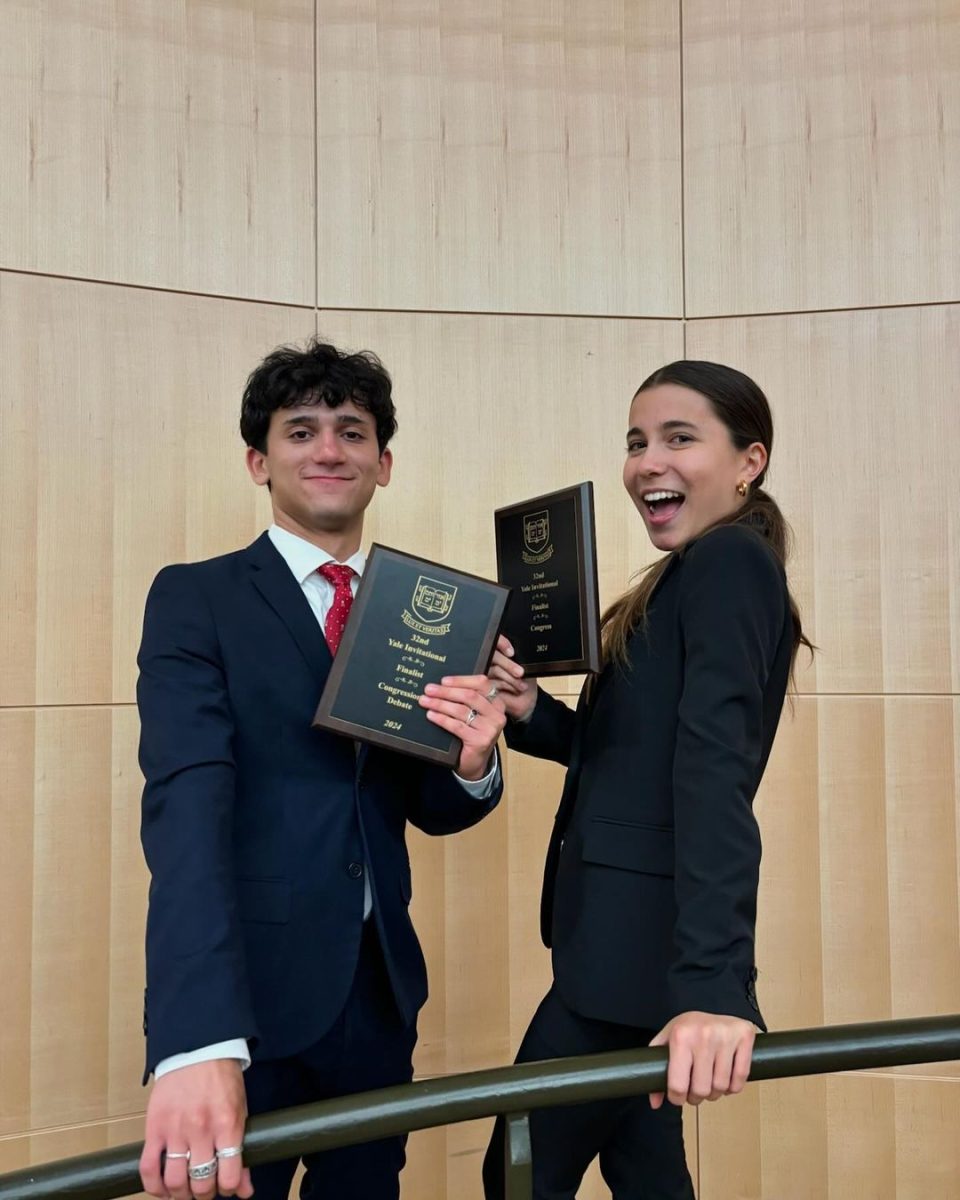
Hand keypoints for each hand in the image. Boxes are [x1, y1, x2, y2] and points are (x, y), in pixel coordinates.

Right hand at [140, 1059, 252, 1199]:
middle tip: (204, 1188)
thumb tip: (245, 1188)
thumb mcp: (240, 1110)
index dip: (229, 1189)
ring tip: (185, 1191)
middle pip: (201, 1183)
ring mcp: (176, 1129)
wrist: (198, 1048)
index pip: (229, 1176)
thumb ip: (241, 1149)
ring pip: (175, 1181)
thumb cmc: (222, 1079)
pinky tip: (162, 1189)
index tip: (226, 1186)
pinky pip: (148, 1167)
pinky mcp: (154, 1127)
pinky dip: (153, 1186)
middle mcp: (202, 1129)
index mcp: (228, 1124)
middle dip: (205, 1194)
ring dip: (181, 1194)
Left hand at [418, 672, 506, 780]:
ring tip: (425, 701)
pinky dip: (442, 719)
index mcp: (496, 703)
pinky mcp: (480, 741)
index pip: (482, 683)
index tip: (443, 680)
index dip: (461, 680)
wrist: (474, 762)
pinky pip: (457, 726)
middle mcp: (497, 714)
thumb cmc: (471, 733)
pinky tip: (431, 715)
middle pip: (470, 696)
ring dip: (440, 704)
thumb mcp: (474, 714)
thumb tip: (441, 685)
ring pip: (461, 710)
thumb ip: (466, 699)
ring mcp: (490, 728)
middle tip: (428, 689)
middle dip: (446, 691)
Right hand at [486, 635, 537, 721]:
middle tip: (520, 673)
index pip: (495, 641)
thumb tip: (511, 651)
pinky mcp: (483, 688)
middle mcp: (489, 662)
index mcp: (499, 653)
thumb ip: (518, 656)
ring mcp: (484, 675)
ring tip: (522, 686)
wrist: (526, 701)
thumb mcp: (526, 666)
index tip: (511, 652)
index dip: (501, 643)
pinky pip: (491, 682)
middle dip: (508, 664)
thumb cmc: (526, 682)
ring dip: (509, 677)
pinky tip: (514, 690)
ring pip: (493, 669)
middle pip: (492, 655)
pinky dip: (505, 685)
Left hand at [648, 1012, 757, 1108]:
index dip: (677, 1098)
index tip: (678, 1096)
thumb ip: (656, 1069)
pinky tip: (725, 1077)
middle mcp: (704, 1035)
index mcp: (680, 1035)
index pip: (678, 1085)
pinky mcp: (745, 1037)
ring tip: (709, 1083)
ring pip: (721, 1087)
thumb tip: (655, 1103)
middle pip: (702, 1090)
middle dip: (696, 1097)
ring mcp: (726, 1036)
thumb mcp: (667, 1040)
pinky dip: (733, 1087)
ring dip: (715, 1093)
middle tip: (695, 1090)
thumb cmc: (689, 1027)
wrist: (715, 1002)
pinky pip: (740, 1079)